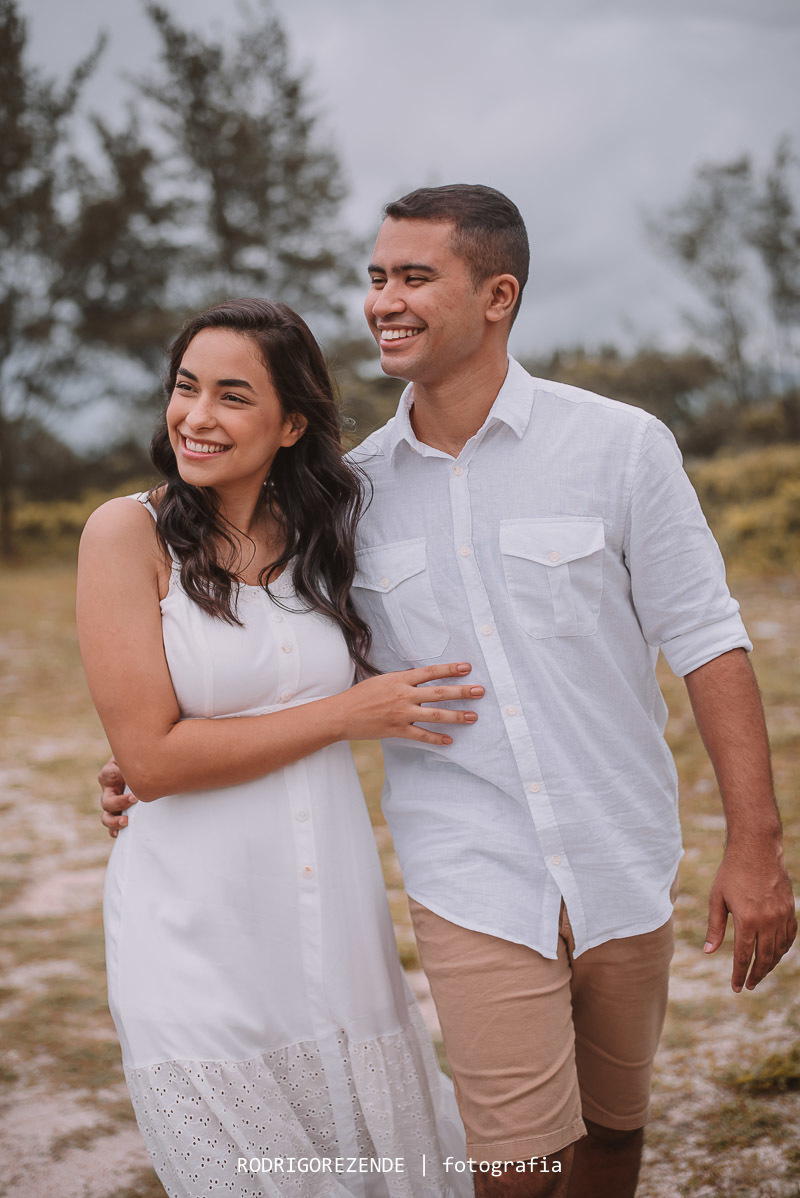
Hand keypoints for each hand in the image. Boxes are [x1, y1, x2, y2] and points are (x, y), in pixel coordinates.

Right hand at [99, 756, 137, 837]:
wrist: (143, 766)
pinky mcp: (118, 811)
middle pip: (107, 801)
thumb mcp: (135, 754)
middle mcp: (109, 790)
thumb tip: (137, 764)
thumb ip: (133, 758)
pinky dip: (114, 830)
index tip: (133, 783)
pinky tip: (119, 834)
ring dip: (114, 821)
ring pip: (106, 816)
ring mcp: (112, 803)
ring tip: (125, 821)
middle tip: (135, 799)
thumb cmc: (139, 758)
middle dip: (119, 802)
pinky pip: (112, 826)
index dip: (117, 778)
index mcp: (109, 774)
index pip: (107, 775)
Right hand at [339, 662, 483, 744]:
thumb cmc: (361, 695)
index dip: (450, 669)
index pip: (431, 672)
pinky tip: (449, 740)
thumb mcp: (382, 680)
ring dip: (456, 716)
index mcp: (400, 680)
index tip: (467, 668)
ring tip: (473, 717)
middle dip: (462, 692)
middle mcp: (404, 695)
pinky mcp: (397, 730)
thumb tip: (420, 678)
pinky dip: (436, 738)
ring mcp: (402, 714)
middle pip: (439, 692)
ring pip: (435, 715)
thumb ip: (402, 680)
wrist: (342, 714)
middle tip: (480, 691)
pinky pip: (421, 735)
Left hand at [703, 844, 796, 991]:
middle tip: (749, 985)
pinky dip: (783, 950)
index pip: (744, 957)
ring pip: (779, 950)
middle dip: (756, 975)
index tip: (737, 988)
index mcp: (747, 920)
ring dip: (769, 965)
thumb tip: (709, 952)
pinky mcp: (790, 910)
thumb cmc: (731, 873)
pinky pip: (789, 937)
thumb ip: (715, 927)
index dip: (740, 975)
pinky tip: (775, 955)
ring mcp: (782, 916)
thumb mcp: (717, 899)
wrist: (756, 849)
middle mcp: (768, 922)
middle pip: (764, 958)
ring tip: (759, 973)